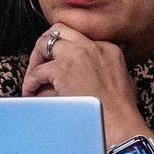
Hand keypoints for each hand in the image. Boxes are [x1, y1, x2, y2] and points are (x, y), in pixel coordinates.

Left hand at [21, 23, 146, 140]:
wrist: (119, 122)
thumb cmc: (121, 111)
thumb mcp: (122, 81)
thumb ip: (106, 72)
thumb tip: (84, 78)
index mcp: (107, 48)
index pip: (78, 37)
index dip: (63, 49)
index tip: (56, 62)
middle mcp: (91, 46)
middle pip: (60, 30)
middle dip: (46, 44)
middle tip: (39, 64)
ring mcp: (76, 55)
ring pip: (44, 44)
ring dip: (35, 60)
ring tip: (32, 78)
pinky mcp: (62, 69)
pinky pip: (37, 71)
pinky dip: (30, 82)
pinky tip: (31, 92)